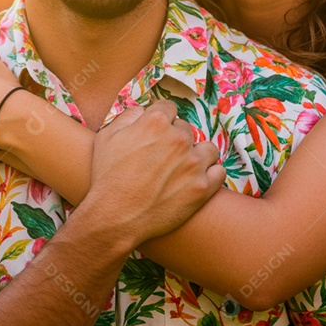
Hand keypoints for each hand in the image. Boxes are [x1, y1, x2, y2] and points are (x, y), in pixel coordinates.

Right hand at [88, 101, 225, 247]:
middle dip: (174, 140)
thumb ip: (128, 116)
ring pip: (207, 148)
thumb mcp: (107, 136)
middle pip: (185, 129)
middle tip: (161, 158)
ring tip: (183, 168)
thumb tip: (144, 111)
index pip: (168, 108)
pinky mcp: (202, 187)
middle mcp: (178, 138)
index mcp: (156, 122)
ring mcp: (193, 163)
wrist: (114, 217)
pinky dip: (210, 175)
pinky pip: (219, 172)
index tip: (156, 133)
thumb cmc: (107, 177)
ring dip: (197, 155)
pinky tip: (196, 180)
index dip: (160, 120)